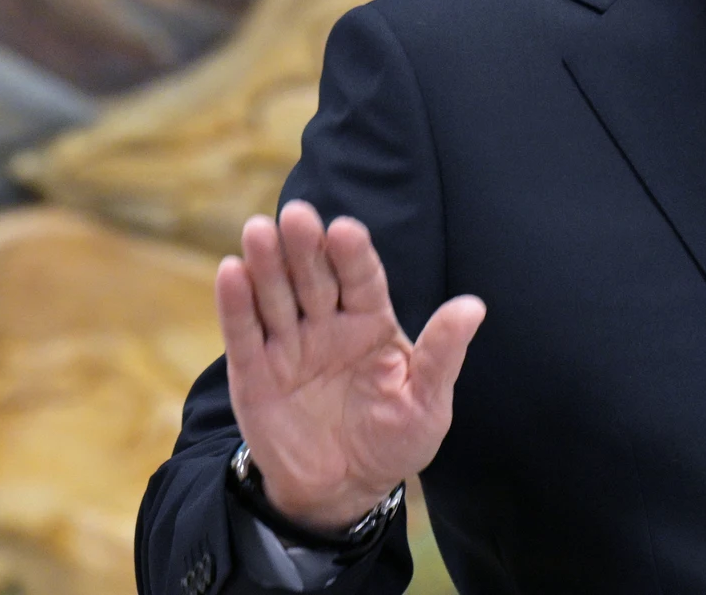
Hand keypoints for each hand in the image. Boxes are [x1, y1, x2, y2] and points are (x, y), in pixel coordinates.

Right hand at [216, 200, 486, 532]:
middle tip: (297, 215)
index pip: (362, 278)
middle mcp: (328, 324)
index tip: (345, 230)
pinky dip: (235, 304)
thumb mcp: (426, 402)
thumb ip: (443, 354)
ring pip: (276, 296)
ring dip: (266, 264)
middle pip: (315, 276)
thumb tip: (474, 307)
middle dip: (305, 246)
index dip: (353, 254)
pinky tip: (230, 272)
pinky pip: (244, 334)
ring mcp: (289, 345)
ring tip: (258, 231)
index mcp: (372, 322)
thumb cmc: (394, 440)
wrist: (345, 490)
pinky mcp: (255, 373)